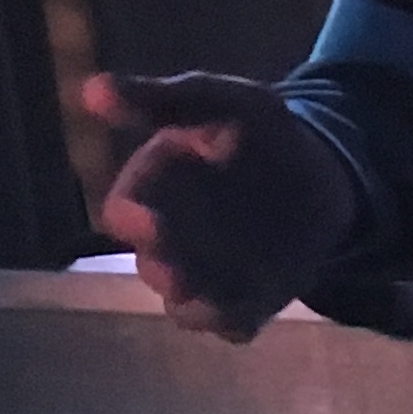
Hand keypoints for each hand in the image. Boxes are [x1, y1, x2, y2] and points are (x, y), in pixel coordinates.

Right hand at [81, 71, 360, 342]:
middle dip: (164, 264)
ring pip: (183, 301)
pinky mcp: (240, 304)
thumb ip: (161, 100)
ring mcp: (201, 277)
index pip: (125, 212)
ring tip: (209, 296)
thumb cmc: (261, 132)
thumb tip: (89, 89)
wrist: (322, 173)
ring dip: (194, 299)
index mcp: (152, 191)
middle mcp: (166, 241)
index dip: (133, 218)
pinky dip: (232, 322)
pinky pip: (228, 324)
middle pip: (152, 264)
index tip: (146, 216)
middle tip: (176, 267)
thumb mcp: (222, 102)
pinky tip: (243, 317)